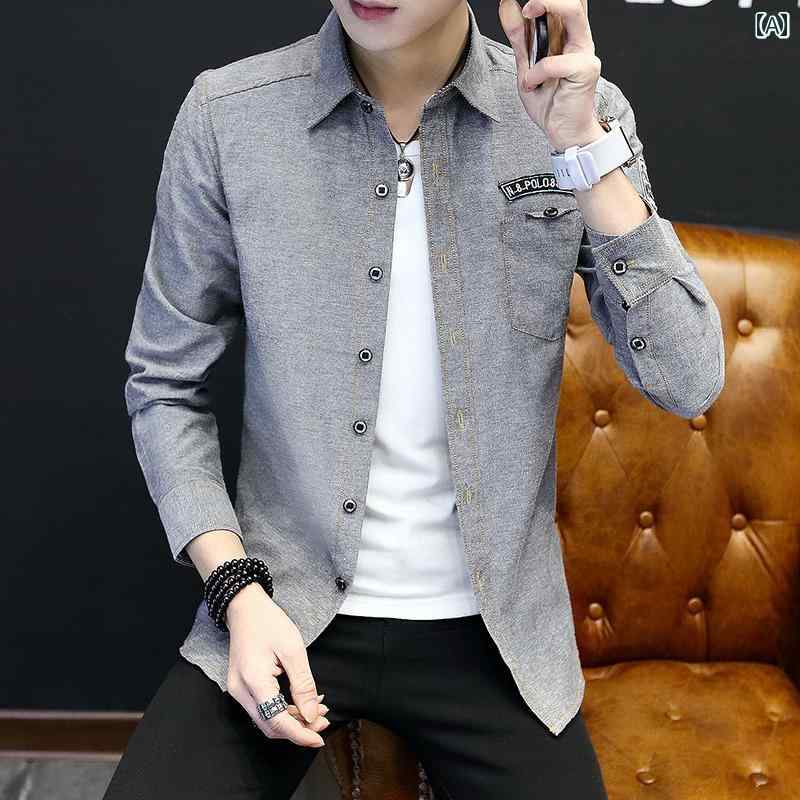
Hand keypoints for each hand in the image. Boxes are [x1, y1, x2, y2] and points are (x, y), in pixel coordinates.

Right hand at [225, 583, 330, 746]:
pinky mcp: (242, 686)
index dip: (300, 734)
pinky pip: (263, 708)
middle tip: (323, 721)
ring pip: (266, 719)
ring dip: (292, 720)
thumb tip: (312, 714)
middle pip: (270, 725)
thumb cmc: (268, 622)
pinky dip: (282, 710)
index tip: (320, 738)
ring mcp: (238, 690)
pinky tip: (301, 702)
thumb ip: (303, 685)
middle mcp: (240, 691)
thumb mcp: (293, 649)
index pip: (277, 721)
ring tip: (317, 711)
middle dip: (298, 728)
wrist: (245, 607)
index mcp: (253, 681)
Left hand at [498, 0, 605, 151]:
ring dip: (547, 7)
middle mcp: (579, 38)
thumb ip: (518, 37)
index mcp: (567, 34)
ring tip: (527, 15)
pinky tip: (532, 84)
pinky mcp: (585, 70)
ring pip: (572, 12)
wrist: (563, 132)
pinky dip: (536, 72)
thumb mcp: (525, 66)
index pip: (564, 1)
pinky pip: (554, 62)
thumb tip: (507, 4)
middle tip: (526, 2)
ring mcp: (584, 52)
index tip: (520, 2)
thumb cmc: (550, 102)